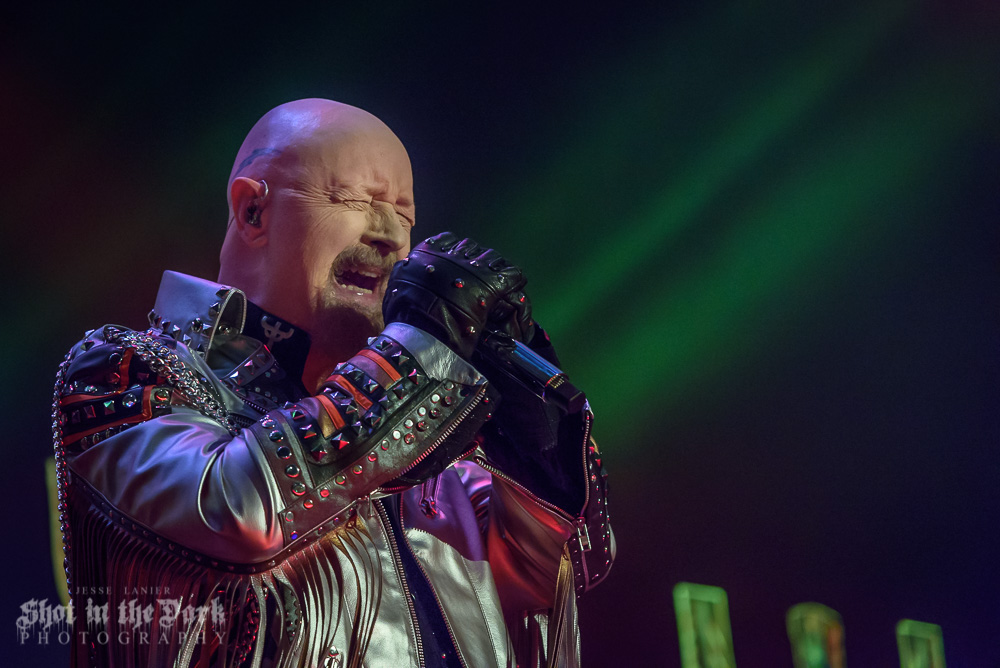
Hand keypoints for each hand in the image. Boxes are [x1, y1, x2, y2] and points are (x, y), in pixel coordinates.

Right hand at [383, 232, 527, 358]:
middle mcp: (450, 254)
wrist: (422, 334)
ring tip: (497, 281)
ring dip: (493, 268)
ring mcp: (472, 266)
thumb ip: (404, 274)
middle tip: (477, 276)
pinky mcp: (491, 281)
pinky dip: (513, 278)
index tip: (456, 264)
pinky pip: (510, 273)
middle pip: (469, 248)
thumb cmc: (404, 318)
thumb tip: (405, 268)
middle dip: (473, 260)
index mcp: (425, 252)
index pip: (446, 241)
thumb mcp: (396, 288)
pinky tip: (515, 283)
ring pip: (490, 257)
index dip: (453, 252)